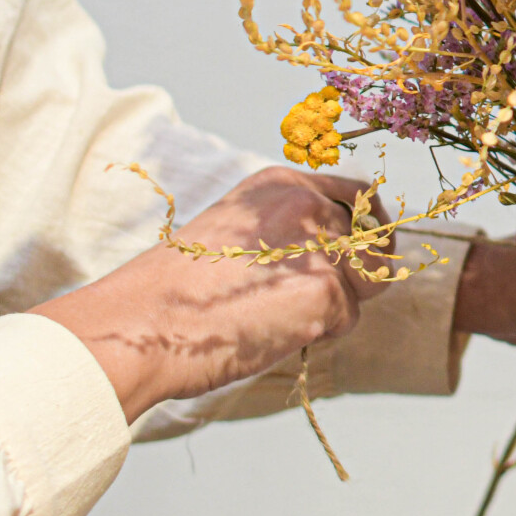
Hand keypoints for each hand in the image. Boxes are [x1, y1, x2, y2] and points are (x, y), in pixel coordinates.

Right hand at [34, 167, 385, 422]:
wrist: (141, 324)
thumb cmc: (178, 289)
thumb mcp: (233, 229)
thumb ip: (286, 226)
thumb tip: (337, 245)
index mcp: (281, 184)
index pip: (357, 195)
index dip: (365, 227)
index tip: (359, 250)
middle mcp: (306, 204)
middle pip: (373, 238)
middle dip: (355, 271)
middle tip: (313, 295)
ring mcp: (319, 246)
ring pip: (368, 280)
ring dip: (340, 302)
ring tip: (284, 312)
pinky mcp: (325, 291)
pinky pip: (348, 317)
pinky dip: (320, 332)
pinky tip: (273, 330)